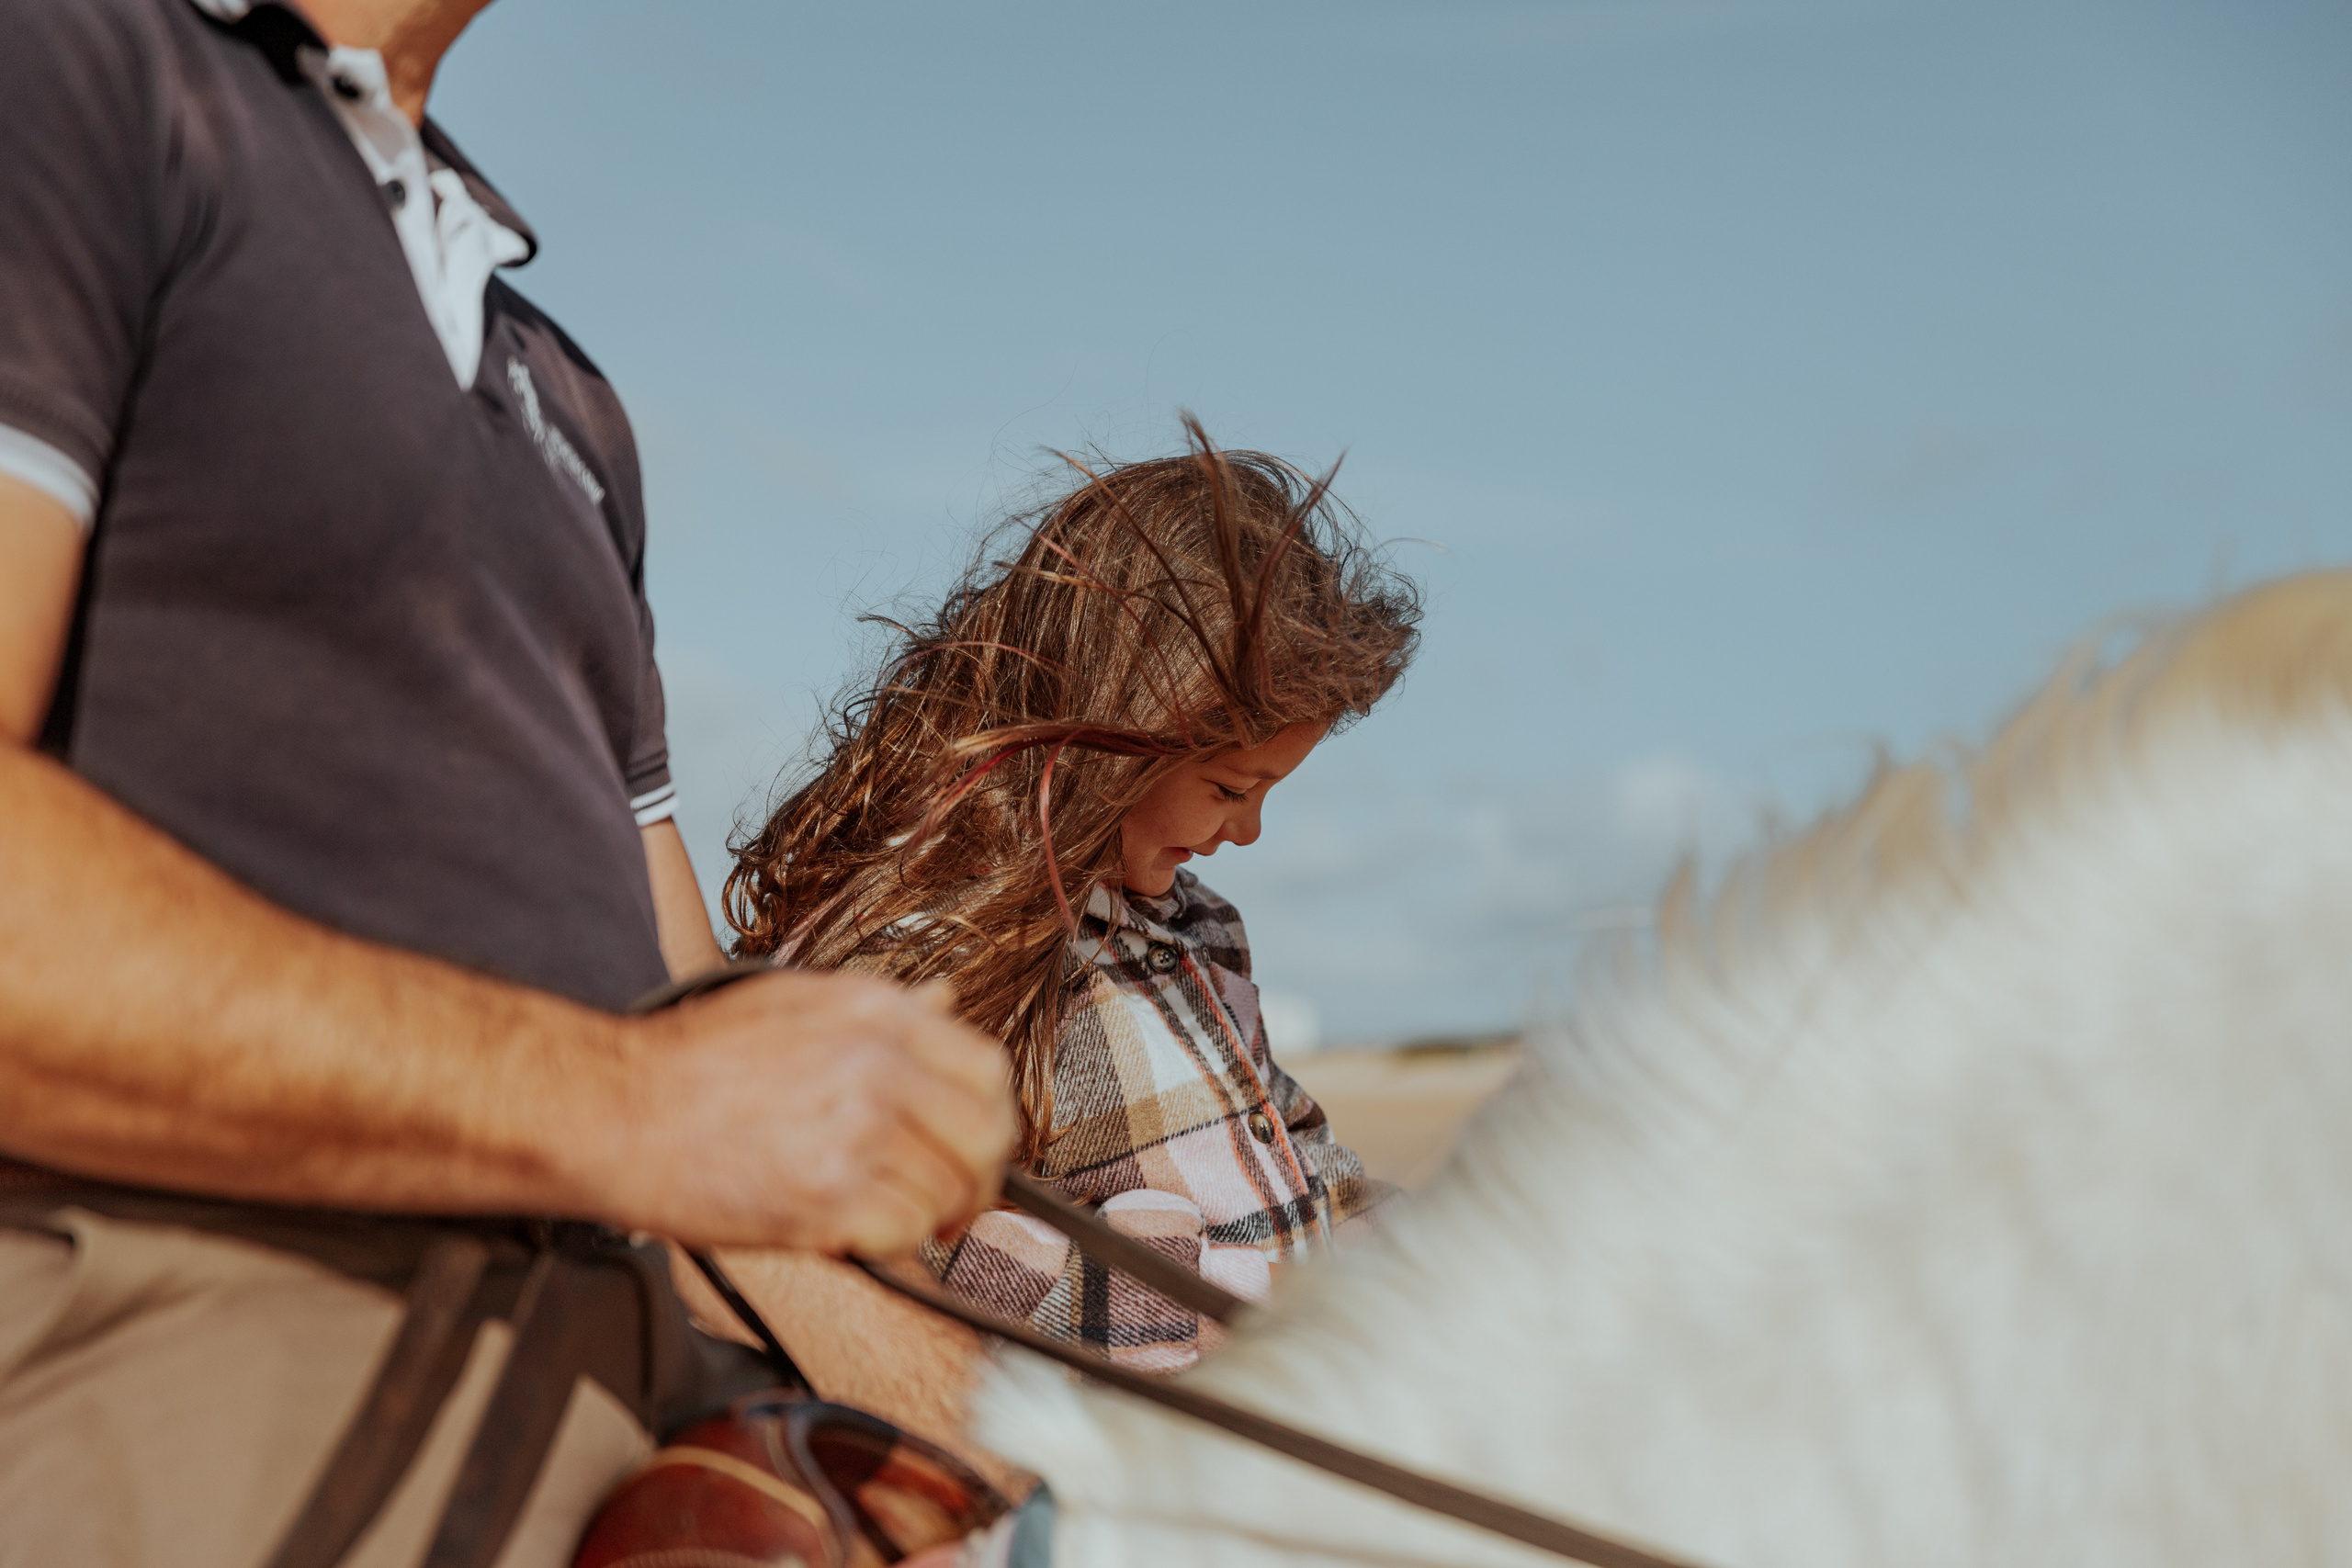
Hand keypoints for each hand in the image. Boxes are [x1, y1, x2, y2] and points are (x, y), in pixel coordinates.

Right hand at [595, 970, 1015, 1254]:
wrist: (613, 1107)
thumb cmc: (690, 1061)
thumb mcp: (793, 1001)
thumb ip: (880, 1008)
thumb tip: (944, 1001)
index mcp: (876, 1014)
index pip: (988, 1070)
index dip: (989, 1118)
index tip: (970, 1145)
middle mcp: (878, 1066)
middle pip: (987, 1137)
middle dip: (976, 1178)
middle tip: (949, 1201)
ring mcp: (857, 1131)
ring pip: (949, 1192)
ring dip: (924, 1215)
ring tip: (878, 1213)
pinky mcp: (828, 1197)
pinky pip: (905, 1232)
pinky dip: (888, 1242)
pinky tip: (848, 1229)